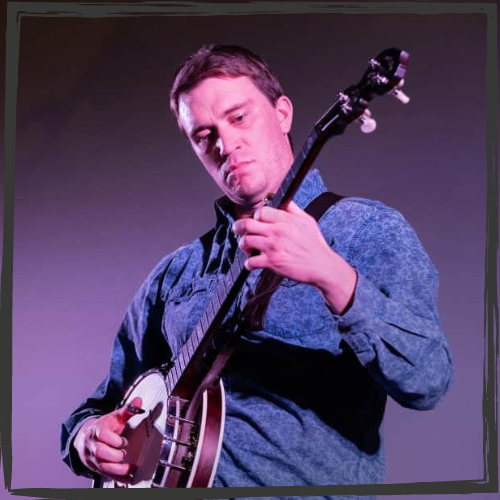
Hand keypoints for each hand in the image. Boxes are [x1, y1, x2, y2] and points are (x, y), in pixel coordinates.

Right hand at [73, 397, 142, 481]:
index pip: (102, 435)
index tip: (123, 441)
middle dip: (114, 454)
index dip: (114, 440)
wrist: (84, 437)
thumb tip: (139, 401)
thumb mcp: (114, 417)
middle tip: (124, 453)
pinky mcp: (96, 467)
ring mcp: (93, 457)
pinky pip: (105, 474)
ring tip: (130, 468)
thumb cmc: (103, 426)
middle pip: (100, 452)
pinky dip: (117, 477)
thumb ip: (127, 410)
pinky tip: (128, 478)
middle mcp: (93, 444)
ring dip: (117, 469)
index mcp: (97, 430)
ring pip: (101, 465)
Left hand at [232, 201, 356, 313]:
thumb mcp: (307, 220)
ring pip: (246, 241)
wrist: (322, 266)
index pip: (260, 212)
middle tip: (238, 231)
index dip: (255, 216)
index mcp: (286, 220)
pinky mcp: (272, 262)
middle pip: (247, 224)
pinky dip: (249, 263)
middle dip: (238, 227)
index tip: (255, 221)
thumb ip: (293, 208)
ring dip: (243, 245)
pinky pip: (250, 262)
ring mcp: (273, 247)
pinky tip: (253, 263)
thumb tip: (282, 199)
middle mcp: (278, 232)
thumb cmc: (315, 244)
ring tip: (247, 248)